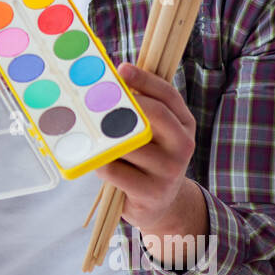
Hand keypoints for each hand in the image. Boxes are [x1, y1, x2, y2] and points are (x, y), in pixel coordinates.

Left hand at [95, 62, 202, 241]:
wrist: (162, 205)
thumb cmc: (150, 160)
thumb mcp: (156, 134)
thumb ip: (143, 109)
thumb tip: (112, 79)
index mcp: (184, 124)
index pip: (168, 95)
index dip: (145, 79)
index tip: (122, 68)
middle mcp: (183, 145)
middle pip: (153, 114)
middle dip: (122, 104)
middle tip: (96, 99)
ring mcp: (169, 170)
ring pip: (129, 143)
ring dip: (105, 137)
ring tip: (89, 133)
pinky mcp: (150, 192)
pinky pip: (115, 170)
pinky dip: (99, 162)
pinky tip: (92, 159)